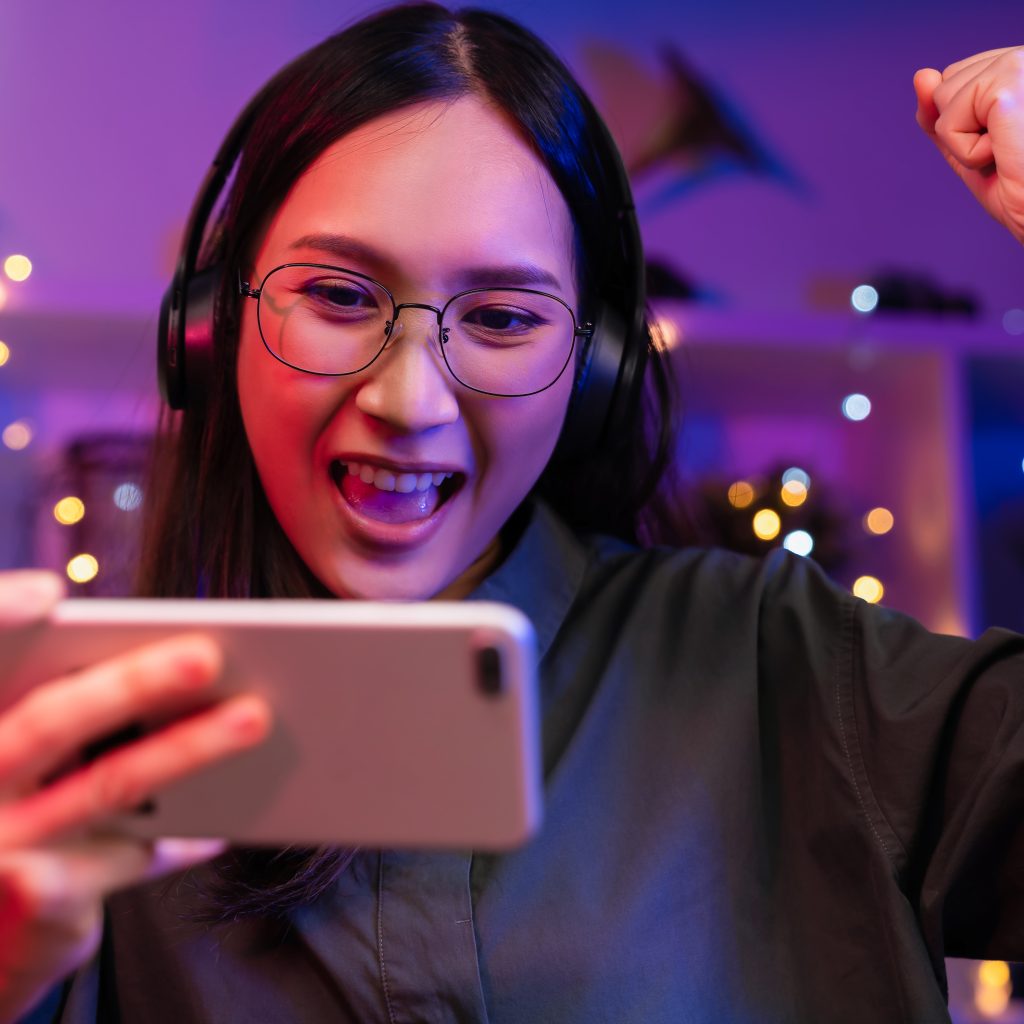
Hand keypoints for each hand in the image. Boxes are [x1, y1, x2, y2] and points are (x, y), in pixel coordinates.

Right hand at [0, 571, 271, 1022]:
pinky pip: (133, 853)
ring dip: (188, 746)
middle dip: (133, 681)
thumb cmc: (17, 828)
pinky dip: (184, 837)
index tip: (48, 593)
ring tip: (255, 717)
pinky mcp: (33, 898)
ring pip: (109, 781)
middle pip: (50, 720)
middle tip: (206, 653)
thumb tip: (180, 663)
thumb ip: (64, 716)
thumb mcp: (26, 770)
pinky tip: (225, 823)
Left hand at [914, 47, 1023, 244]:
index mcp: (1021, 67)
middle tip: (1006, 151)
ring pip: (941, 99)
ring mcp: (1021, 65)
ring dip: (965, 143)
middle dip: (961, 129)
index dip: (964, 122)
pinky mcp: (1009, 83)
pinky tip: (1004, 156)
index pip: (956, 78)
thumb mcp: (972, 148)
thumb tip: (921, 76)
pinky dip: (967, 154)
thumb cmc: (1022, 190)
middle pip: (944, 85)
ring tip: (1008, 152)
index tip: (1004, 142)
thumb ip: (943, 116)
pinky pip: (948, 123)